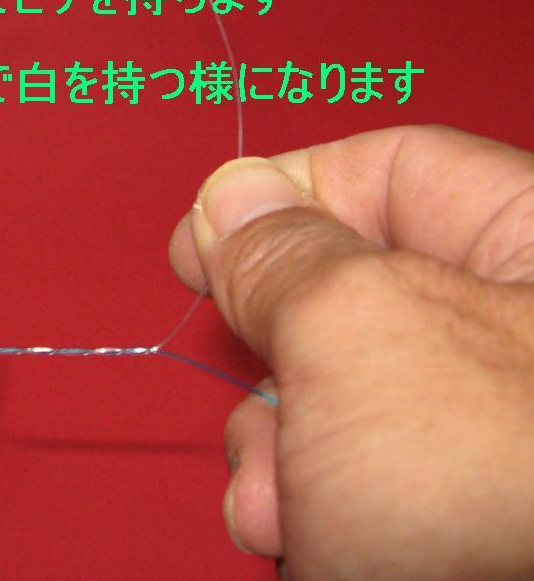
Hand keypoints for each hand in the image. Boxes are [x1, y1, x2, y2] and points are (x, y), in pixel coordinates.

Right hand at [169, 125, 533, 578]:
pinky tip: (300, 532)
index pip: (391, 169)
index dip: (282, 192)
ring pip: (331, 394)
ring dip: (276, 444)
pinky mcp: (447, 503)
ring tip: (286, 495)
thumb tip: (230, 198)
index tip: (200, 234)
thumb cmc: (498, 487)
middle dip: (272, 348)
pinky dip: (305, 498)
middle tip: (245, 375)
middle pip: (346, 292)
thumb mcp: (356, 334)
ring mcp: (478, 426)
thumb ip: (283, 253)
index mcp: (531, 246)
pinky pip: (348, 469)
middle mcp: (511, 334)